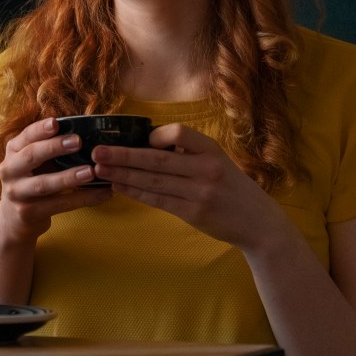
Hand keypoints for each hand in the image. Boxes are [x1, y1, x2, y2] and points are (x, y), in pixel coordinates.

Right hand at [0, 117, 113, 241]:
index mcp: (13, 151)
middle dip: (55, 147)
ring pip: (44, 184)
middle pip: (31, 156)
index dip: (40, 129)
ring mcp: (16, 193)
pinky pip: (58, 205)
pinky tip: (101, 194)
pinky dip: (82, 199)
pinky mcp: (28, 212)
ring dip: (69, 177)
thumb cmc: (32, 180)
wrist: (14, 218)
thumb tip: (87, 131)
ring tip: (91, 172)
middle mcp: (9, 170)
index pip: (26, 136)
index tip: (56, 123)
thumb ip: (50, 147)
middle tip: (78, 141)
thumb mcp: (33, 162)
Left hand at [91, 123, 291, 252]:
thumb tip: (147, 144)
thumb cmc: (232, 188)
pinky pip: (158, 200)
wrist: (258, 222)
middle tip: (97, 151)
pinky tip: (119, 186)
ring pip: (153, 181)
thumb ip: (190, 153)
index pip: (180, 133)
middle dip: (124, 155)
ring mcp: (199, 193)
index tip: (142, 138)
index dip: (157, 134)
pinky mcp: (193, 213)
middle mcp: (206, 169)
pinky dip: (136, 192)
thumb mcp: (219, 162)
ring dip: (123, 174)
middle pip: (157, 159)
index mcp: (212, 151)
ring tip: (99, 168)